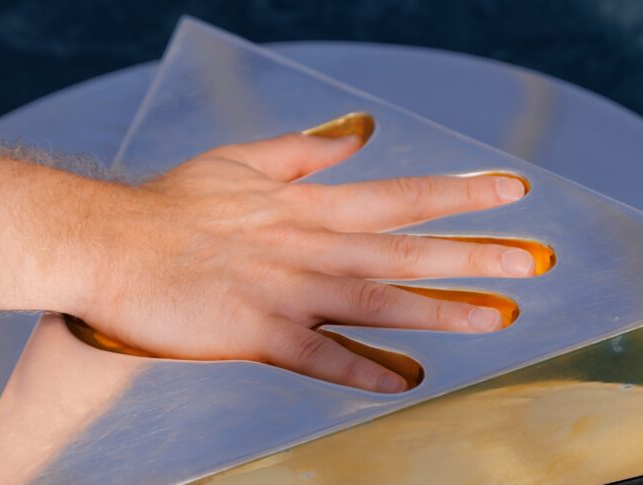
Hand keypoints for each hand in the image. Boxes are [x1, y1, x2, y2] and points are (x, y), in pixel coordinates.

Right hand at [56, 132, 533, 392]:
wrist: (107, 243)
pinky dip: (360, 367)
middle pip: (401, 247)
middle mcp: (304, 242)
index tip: (512, 192)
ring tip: (498, 318)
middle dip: (472, 252)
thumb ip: (306, 150)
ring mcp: (281, 287)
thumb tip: (361, 132)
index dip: (458, 193)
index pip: (397, 194)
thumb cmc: (170, 205)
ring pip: (373, 298)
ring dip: (438, 308)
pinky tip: (404, 379)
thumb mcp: (241, 160)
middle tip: (535, 261)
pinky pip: (316, 353)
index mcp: (304, 203)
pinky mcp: (252, 330)